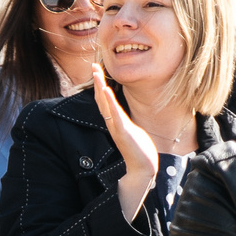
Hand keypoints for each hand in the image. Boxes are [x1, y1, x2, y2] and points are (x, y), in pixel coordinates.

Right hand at [90, 76, 159, 219]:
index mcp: (116, 121)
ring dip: (100, 87)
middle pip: (102, 98)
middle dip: (98, 81)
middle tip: (93, 65)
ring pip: (105, 104)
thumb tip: (124, 117)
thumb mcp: (132, 132)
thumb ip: (126, 123)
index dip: (101, 85)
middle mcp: (113, 122)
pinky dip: (109, 102)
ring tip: (97, 73)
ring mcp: (117, 127)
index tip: (98, 71)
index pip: (106, 100)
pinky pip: (114, 114)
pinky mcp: (123, 132)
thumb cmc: (139, 152)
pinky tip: (106, 91)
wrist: (143, 169)